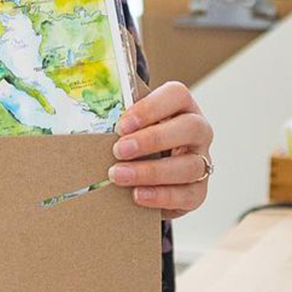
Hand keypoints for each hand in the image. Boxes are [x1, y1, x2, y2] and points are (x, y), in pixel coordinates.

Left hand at [107, 81, 213, 219]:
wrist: (148, 174)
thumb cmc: (136, 140)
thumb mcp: (131, 126)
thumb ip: (121, 124)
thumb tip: (89, 130)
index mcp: (181, 106)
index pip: (176, 95)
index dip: (150, 108)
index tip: (122, 125)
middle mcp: (198, 130)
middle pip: (189, 128)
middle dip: (152, 140)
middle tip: (119, 151)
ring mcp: (202, 160)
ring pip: (189, 165)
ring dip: (151, 172)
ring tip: (119, 176)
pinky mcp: (199, 189)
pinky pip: (189, 195)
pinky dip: (161, 196)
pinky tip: (138, 195)